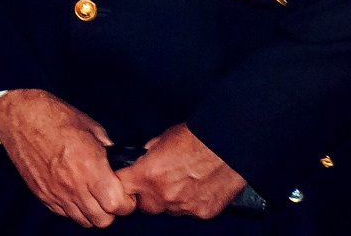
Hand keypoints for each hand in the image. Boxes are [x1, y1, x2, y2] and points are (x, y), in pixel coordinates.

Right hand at [0, 89, 133, 227]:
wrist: (20, 115)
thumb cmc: (55, 116)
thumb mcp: (91, 128)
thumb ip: (109, 151)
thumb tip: (121, 165)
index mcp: (89, 165)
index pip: (118, 204)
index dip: (127, 201)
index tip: (125, 192)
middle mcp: (72, 184)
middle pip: (103, 220)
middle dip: (112, 210)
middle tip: (110, 194)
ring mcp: (56, 192)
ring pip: (85, 221)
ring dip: (93, 211)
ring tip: (91, 193)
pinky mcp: (42, 194)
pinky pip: (65, 214)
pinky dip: (74, 208)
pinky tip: (74, 190)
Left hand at [115, 124, 244, 220]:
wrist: (227, 145)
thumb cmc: (196, 137)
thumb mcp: (162, 139)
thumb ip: (149, 154)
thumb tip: (144, 159)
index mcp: (148, 175)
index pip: (123, 188)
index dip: (125, 183)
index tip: (129, 180)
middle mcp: (164, 195)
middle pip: (145, 206)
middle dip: (148, 195)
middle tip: (158, 181)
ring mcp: (184, 206)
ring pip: (169, 210)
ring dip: (171, 199)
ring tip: (184, 180)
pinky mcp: (203, 212)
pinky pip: (190, 211)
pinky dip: (191, 201)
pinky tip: (199, 186)